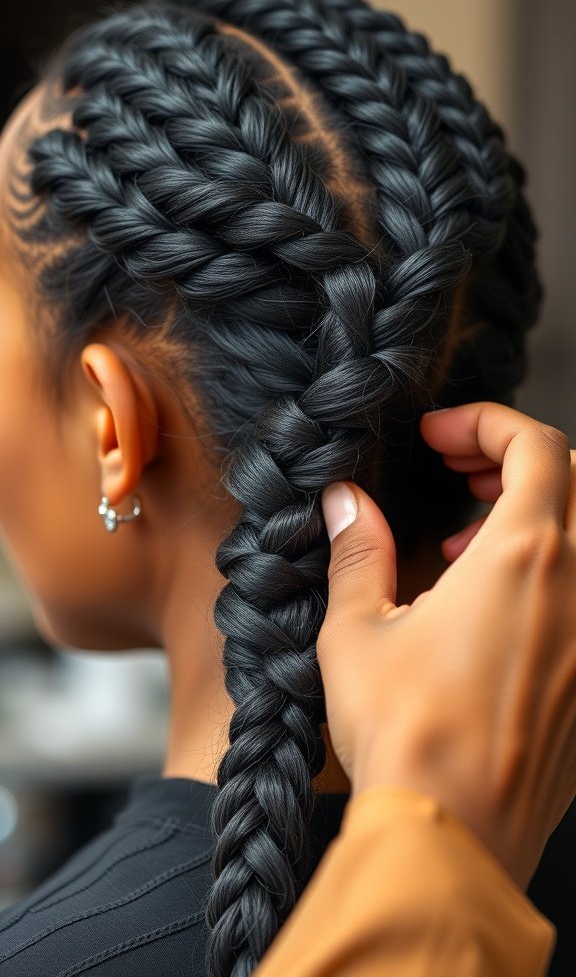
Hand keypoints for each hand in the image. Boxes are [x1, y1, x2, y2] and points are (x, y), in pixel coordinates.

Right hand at [318, 401, 575, 890]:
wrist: (453, 841)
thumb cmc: (404, 735)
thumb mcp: (357, 631)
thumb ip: (356, 552)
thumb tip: (344, 502)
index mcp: (524, 559)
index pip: (537, 447)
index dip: (487, 423)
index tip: (440, 435)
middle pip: (575, 482)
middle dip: (514, 461)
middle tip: (458, 471)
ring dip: (533, 520)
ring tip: (465, 541)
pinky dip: (551, 578)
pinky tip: (494, 610)